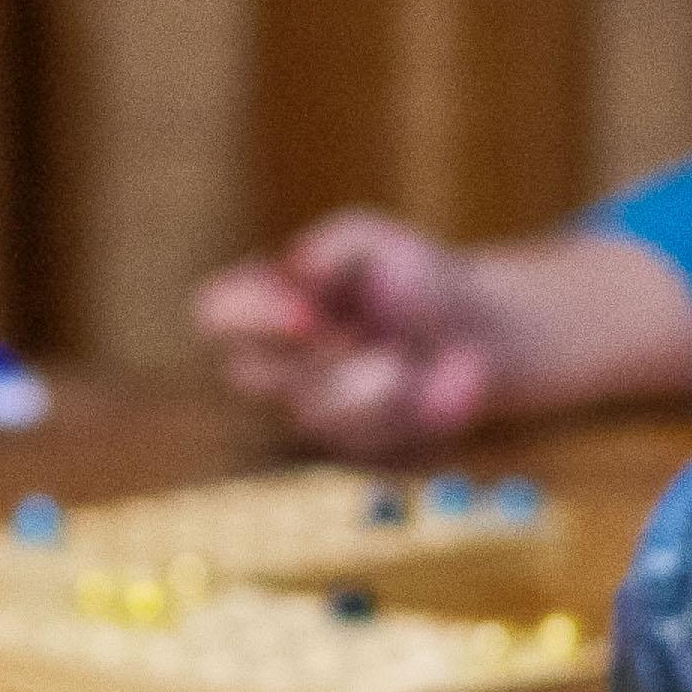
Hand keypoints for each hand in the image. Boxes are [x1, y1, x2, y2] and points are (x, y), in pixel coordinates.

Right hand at [190, 211, 496, 457]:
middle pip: (258, 379)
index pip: (217, 314)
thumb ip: (337, 246)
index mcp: (264, 304)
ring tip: (430, 368)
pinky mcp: (358, 450)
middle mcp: (276, 365)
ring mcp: (314, 412)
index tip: (307, 316)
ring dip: (380, 396)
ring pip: (321, 419)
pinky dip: (424, 418)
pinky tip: (459, 387)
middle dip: (318, 364)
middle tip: (385, 356)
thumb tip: (305, 266)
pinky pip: (374, 450)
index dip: (250, 318)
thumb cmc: (407, 273)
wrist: (474, 326)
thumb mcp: (375, 241)